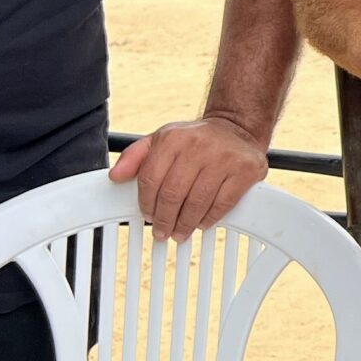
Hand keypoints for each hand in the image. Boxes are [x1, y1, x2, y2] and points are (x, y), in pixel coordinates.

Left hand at [112, 115, 269, 240]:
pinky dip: (209, 218)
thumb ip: (136, 157)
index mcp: (173, 138)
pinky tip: (202, 223)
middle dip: (164, 219)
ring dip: (185, 224)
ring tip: (180, 232)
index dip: (146, 203)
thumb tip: (115, 176)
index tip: (147, 215)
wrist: (236, 128)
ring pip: (197, 202)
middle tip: (162, 231)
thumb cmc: (195, 139)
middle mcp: (198, 146)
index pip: (151, 179)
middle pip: (173, 194)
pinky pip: (222, 204)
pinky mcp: (245, 170)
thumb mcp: (162, 139)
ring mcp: (224, 158)